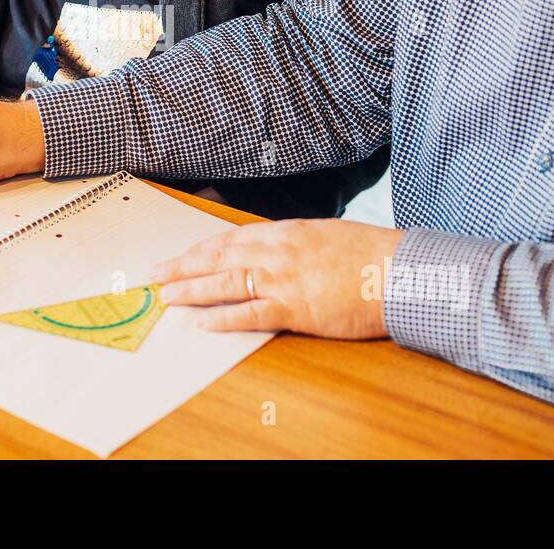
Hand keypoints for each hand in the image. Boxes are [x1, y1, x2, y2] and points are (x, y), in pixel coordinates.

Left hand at [149, 218, 403, 338]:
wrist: (399, 271)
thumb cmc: (369, 254)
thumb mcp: (325, 235)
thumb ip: (294, 242)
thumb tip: (271, 247)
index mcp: (285, 231)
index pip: (230, 238)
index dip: (200, 248)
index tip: (179, 255)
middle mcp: (277, 251)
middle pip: (218, 257)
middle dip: (182, 266)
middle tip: (154, 274)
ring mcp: (283, 279)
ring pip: (225, 283)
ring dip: (191, 290)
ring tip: (166, 296)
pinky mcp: (295, 309)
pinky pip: (250, 313)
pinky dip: (223, 317)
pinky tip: (202, 321)